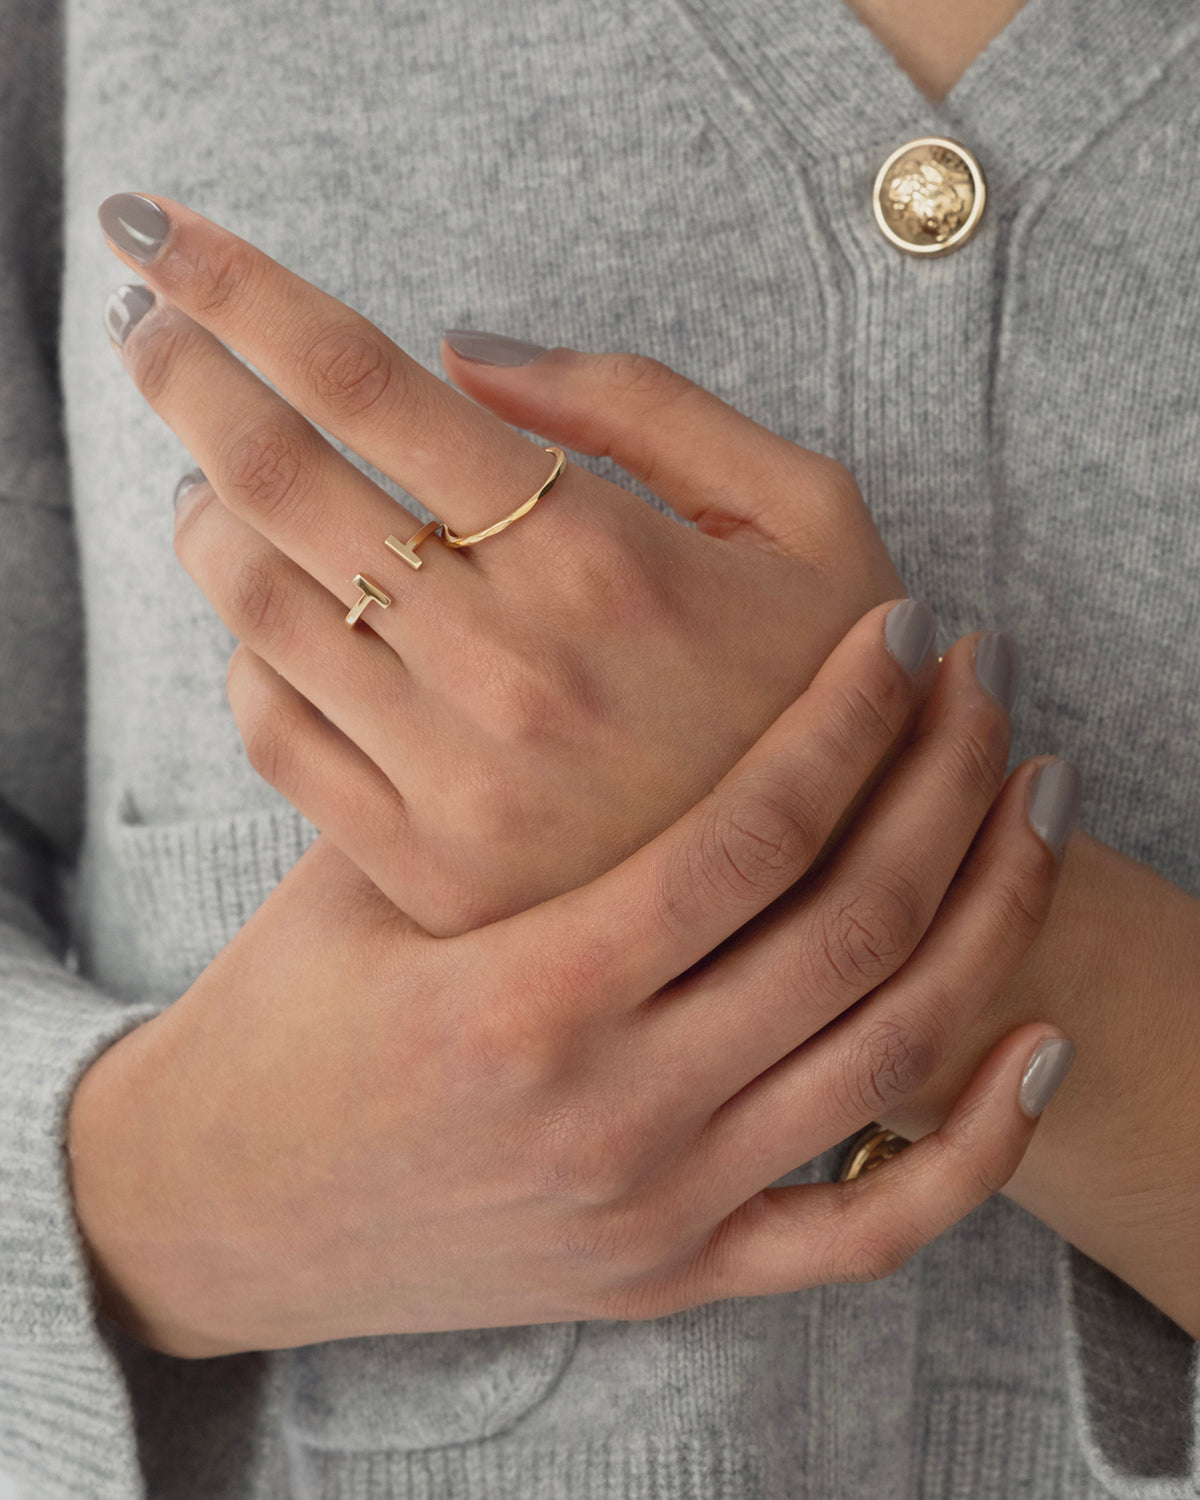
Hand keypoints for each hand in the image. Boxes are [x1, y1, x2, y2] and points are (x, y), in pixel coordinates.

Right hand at [65, 604, 1073, 1357]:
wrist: (229, 1210)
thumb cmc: (281, 1020)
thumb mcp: (348, 879)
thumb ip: (458, 758)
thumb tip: (506, 583)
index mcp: (521, 998)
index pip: (746, 840)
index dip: (846, 722)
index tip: (900, 634)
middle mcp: (612, 1111)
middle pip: (849, 931)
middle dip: (944, 787)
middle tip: (985, 684)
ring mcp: (660, 1205)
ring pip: (888, 1058)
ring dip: (991, 918)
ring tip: (1031, 802)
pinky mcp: (677, 1272)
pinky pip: (870, 1232)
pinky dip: (975, 1147)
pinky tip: (1035, 1048)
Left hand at [100, 193, 909, 935]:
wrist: (846, 903)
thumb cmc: (835, 689)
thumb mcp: (807, 516)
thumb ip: (642, 404)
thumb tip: (462, 346)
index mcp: (601, 556)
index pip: (366, 379)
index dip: (240, 288)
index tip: (160, 233)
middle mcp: (510, 664)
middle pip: (277, 478)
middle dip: (186, 375)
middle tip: (149, 328)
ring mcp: (459, 776)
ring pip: (257, 608)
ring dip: (206, 513)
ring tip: (210, 473)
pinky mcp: (429, 865)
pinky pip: (278, 734)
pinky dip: (248, 654)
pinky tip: (273, 618)